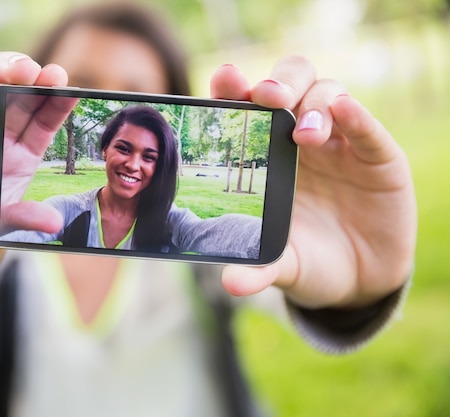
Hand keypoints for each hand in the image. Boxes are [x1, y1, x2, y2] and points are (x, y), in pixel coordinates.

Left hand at [211, 57, 416, 308]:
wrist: (358, 280)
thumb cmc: (309, 259)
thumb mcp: (282, 265)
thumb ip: (258, 269)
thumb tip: (231, 283)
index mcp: (267, 153)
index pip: (250, 106)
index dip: (237, 88)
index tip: (225, 80)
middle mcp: (301, 138)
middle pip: (291, 83)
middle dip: (280, 83)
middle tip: (267, 96)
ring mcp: (341, 144)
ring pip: (328, 93)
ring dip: (314, 105)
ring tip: (304, 134)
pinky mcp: (377, 157)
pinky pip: (368, 129)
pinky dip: (357, 116)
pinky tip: (344, 111)